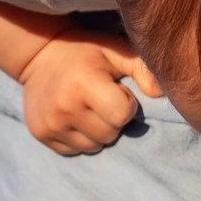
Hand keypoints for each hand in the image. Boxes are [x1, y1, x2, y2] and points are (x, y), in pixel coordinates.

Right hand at [19, 28, 162, 155]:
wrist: (39, 55)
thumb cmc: (86, 52)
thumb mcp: (114, 50)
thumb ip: (141, 68)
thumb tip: (161, 92)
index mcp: (83, 84)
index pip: (121, 115)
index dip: (125, 103)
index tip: (116, 90)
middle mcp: (64, 108)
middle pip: (109, 134)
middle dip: (112, 120)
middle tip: (101, 99)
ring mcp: (50, 124)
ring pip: (93, 146)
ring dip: (97, 132)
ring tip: (88, 109)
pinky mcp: (41, 135)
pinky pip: (75, 151)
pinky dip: (80, 138)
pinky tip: (74, 117)